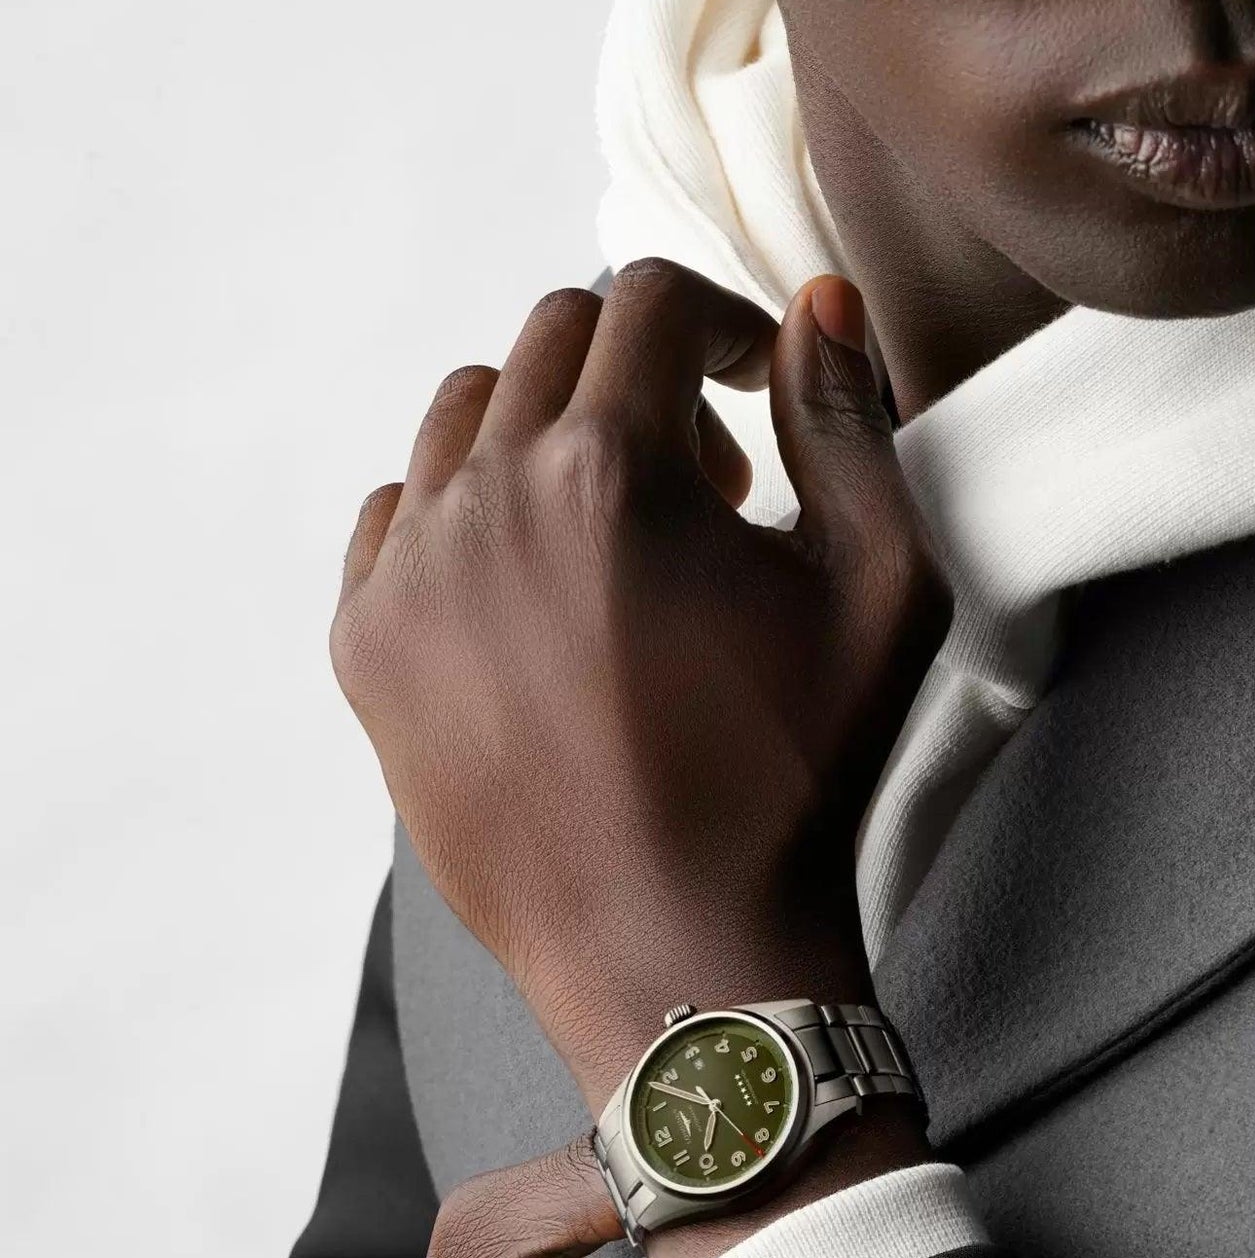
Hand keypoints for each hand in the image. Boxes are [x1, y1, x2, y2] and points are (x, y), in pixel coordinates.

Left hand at [329, 260, 951, 1110]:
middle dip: (641, 379)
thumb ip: (848, 428)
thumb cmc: (796, 786)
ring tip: (616, 536)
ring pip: (466, 417)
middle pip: (552, 343)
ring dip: (550, 433)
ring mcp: (410, 579)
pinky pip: (395, 516)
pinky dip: (464, 512)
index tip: (753, 388)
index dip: (721, 325)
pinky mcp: (368, 653)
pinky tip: (532, 586)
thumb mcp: (883, 597)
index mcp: (611, 473)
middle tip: (708, 482)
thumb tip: (819, 307)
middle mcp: (488, 501)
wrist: (682, 954)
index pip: (650, 303)